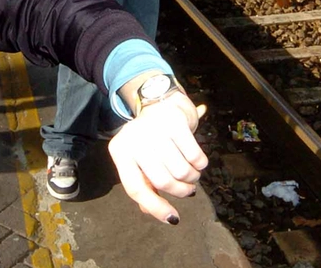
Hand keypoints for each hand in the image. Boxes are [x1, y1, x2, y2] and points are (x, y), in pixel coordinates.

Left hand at [107, 93, 208, 224]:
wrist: (161, 102)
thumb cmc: (150, 139)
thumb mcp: (140, 160)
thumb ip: (144, 185)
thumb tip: (152, 212)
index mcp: (120, 151)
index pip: (135, 187)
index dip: (155, 206)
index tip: (173, 219)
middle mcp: (134, 138)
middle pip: (162, 180)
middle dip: (180, 191)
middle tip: (188, 190)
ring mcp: (154, 128)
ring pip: (181, 170)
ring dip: (192, 178)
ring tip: (192, 175)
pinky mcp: (175, 121)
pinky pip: (194, 155)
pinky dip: (200, 164)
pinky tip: (199, 163)